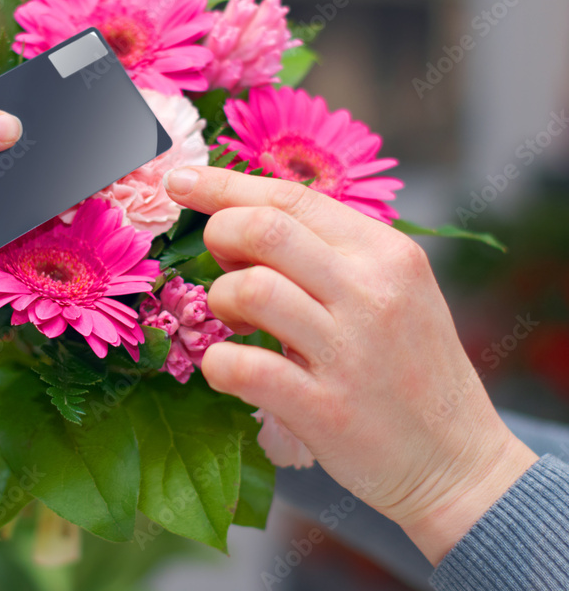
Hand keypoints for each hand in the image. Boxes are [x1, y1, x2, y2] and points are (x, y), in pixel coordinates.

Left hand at [164, 166, 537, 564]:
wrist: (458, 460)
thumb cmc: (410, 368)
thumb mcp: (392, 291)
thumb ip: (330, 252)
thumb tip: (244, 218)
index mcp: (386, 254)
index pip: (291, 197)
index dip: (225, 185)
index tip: (181, 180)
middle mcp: (371, 293)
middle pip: (264, 229)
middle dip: (220, 235)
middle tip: (220, 263)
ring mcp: (349, 352)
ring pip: (251, 290)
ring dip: (220, 300)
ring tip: (235, 321)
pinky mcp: (326, 410)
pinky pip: (244, 367)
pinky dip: (219, 362)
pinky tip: (228, 366)